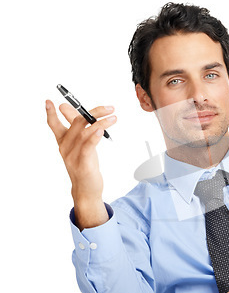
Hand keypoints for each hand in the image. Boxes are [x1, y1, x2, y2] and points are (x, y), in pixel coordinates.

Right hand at [46, 100, 116, 228]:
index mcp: (63, 142)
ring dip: (100, 122)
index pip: (54, 125)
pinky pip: (87, 147)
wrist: (86, 190)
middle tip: (109, 108)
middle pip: (77, 123)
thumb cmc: (84, 165)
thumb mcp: (80, 146)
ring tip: (113, 117)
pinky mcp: (83, 164)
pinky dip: (94, 137)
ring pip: (85, 132)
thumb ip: (77, 129)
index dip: (51, 113)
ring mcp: (73, 156)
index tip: (50, 102)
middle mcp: (65, 147)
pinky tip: (101, 130)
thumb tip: (72, 111)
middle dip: (94, 112)